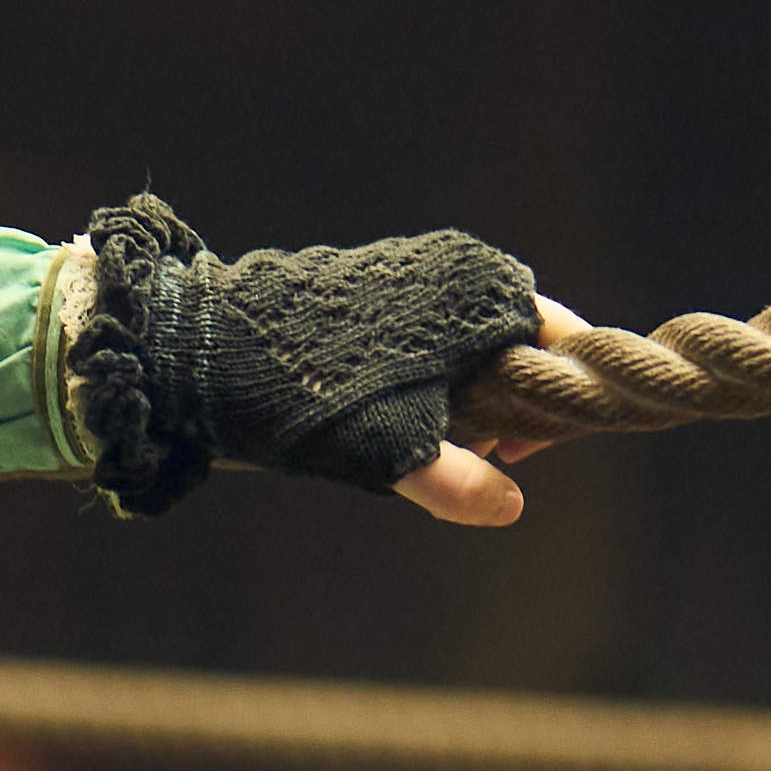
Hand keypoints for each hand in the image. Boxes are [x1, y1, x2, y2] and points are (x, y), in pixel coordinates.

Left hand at [72, 202, 556, 521]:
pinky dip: (432, 376)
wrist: (208, 348)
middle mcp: (458, 264)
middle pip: (521, 342)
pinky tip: (394, 414)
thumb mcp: (389, 454)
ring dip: (469, 396)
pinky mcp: (377, 279)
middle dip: (510, 405)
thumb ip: (458, 482)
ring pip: (475, 341)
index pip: (563, 341)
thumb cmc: (305, 397)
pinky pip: (433, 333)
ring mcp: (415, 266)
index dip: (557, 405)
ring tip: (429, 443)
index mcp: (481, 291)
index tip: (523, 454)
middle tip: (478, 457)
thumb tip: (510, 506)